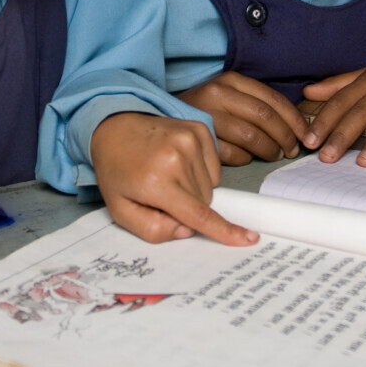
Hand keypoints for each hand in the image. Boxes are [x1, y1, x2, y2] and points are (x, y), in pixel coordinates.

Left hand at [91, 112, 258, 245]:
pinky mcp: (200, 129)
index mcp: (157, 182)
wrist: (114, 127)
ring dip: (194, 188)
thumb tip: (188, 229)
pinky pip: (213, 167)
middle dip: (188, 206)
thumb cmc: (118, 172)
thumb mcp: (121, 211)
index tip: (250, 239)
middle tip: (162, 193)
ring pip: (210, 185)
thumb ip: (153, 230)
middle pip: (204, 202)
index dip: (225, 231)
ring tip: (167, 174)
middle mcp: (177, 157)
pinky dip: (200, 171)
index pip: (198, 214)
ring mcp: (191, 139)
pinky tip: (178, 163)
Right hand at [177, 71, 304, 164]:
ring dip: (270, 150)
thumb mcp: (228, 94)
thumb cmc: (204, 108)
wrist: (160, 116)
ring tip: (275, 155)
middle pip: (265, 118)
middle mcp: (219, 93)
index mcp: (231, 80)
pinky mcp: (200, 138)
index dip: (294, 120)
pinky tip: (249, 158)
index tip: (305, 134)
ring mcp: (207, 115)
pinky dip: (247, 159)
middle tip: (292, 150)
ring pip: (252, 137)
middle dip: (285, 137)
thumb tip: (295, 124)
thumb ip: (255, 103)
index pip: (273, 100)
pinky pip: (234, 153)